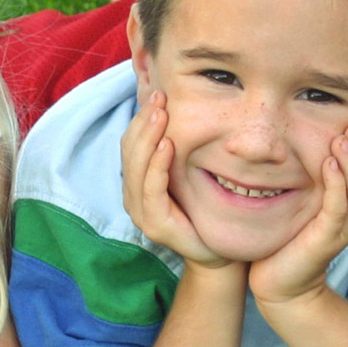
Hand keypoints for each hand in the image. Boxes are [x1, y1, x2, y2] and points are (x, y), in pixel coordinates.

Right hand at [121, 92, 227, 268]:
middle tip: (159, 97)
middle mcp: (133, 196)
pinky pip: (151, 189)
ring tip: (160, 114)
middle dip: (143, 122)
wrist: (217, 252)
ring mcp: (140, 212)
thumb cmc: (203, 210)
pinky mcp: (154, 225)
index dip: (141, 119)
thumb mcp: (187, 174)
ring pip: (136, 167)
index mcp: (137, 182)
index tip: (158, 94)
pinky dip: (157, 165)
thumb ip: (177, 151)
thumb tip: (178, 112)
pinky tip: (167, 146)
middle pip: (130, 151)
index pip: (131, 144)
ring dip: (148, 137)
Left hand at [249, 124, 347, 307]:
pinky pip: (339, 207)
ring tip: (341, 139)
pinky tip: (327, 164)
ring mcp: (342, 229)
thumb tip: (318, 150)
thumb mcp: (310, 205)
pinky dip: (337, 184)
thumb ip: (320, 183)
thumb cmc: (292, 240)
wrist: (281, 284)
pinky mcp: (326, 238)